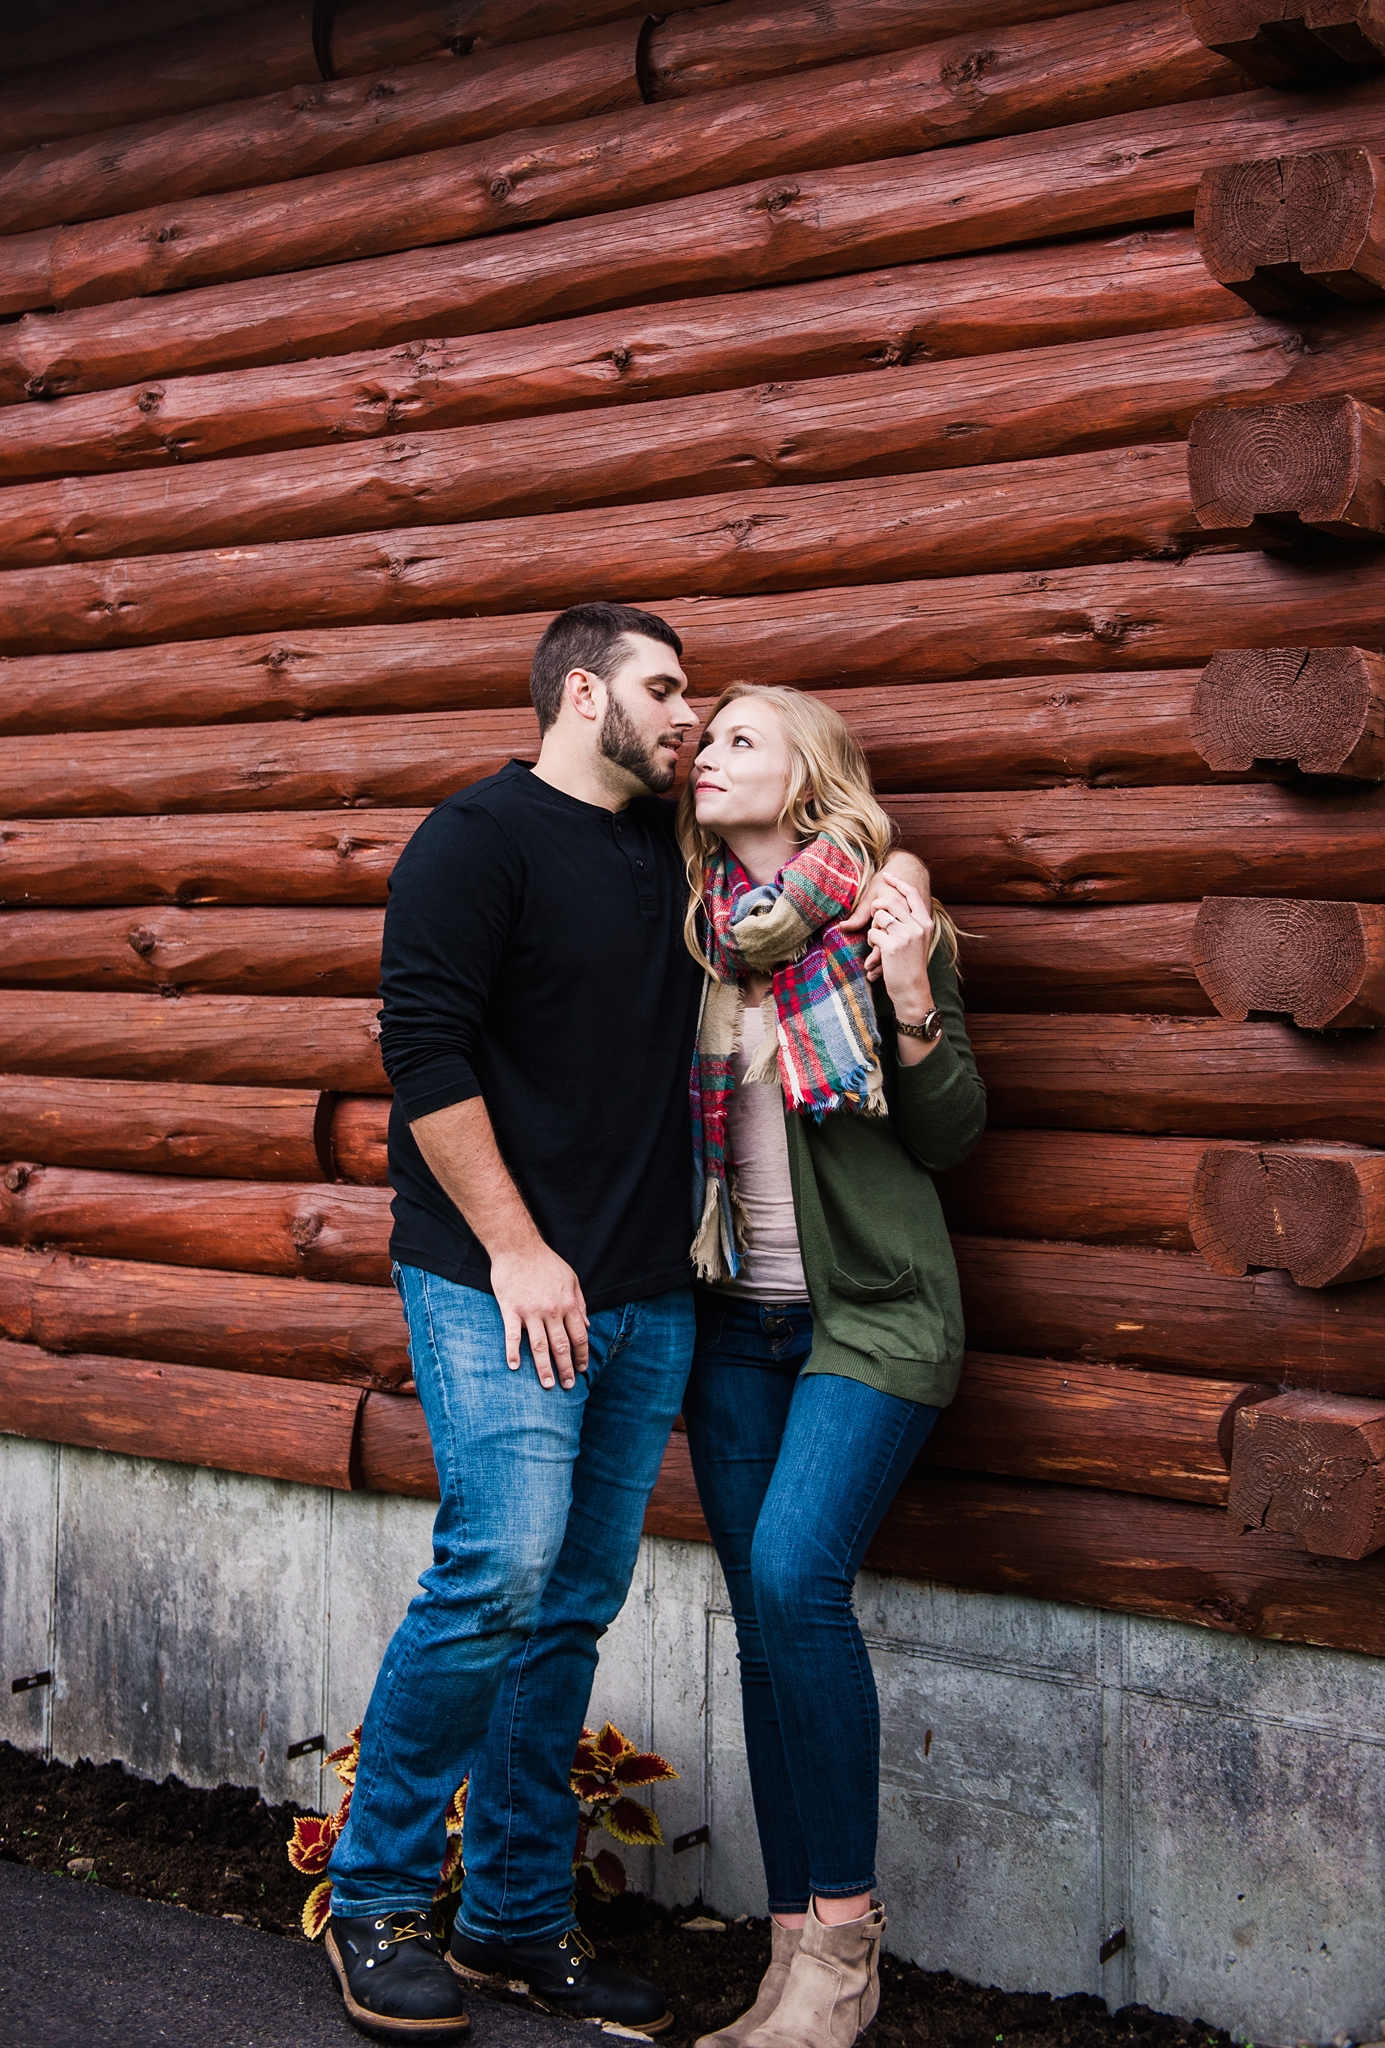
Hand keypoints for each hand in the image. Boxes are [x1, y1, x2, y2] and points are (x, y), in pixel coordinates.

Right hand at [489, 1243, 589, 1388]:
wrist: (518, 1246)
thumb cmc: (546, 1262)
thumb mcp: (571, 1279)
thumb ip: (580, 1304)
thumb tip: (588, 1327)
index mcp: (568, 1304)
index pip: (579, 1336)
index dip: (582, 1355)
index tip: (582, 1369)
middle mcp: (552, 1311)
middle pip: (561, 1346)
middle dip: (566, 1369)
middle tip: (568, 1386)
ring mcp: (530, 1311)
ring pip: (540, 1347)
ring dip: (544, 1369)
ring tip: (548, 1385)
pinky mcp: (510, 1309)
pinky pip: (513, 1335)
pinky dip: (513, 1352)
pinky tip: (514, 1367)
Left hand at [842, 853, 930, 980]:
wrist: (913, 989)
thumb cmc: (911, 964)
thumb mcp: (916, 940)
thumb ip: (909, 921)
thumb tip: (894, 901)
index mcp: (925, 922)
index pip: (913, 893)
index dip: (899, 882)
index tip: (887, 875)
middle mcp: (918, 926)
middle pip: (891, 901)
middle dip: (877, 906)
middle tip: (874, 915)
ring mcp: (906, 935)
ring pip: (880, 916)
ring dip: (873, 927)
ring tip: (877, 941)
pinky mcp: (892, 946)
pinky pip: (873, 933)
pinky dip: (871, 941)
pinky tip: (876, 953)